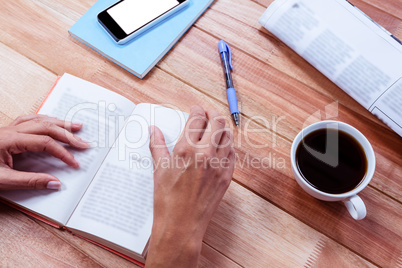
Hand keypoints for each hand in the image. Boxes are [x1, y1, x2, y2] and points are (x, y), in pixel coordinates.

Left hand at [0, 115, 88, 189]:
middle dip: (67, 135)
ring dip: (59, 123)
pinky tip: (52, 120)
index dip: (62, 152)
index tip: (73, 162)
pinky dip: (44, 119)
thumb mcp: (4, 180)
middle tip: (83, 143)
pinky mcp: (7, 132)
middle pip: (46, 127)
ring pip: (39, 121)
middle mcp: (11, 131)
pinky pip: (29, 120)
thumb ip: (30, 182)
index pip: (45, 143)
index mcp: (10, 140)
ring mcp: (8, 130)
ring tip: (76, 126)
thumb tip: (55, 183)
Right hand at [146, 106, 234, 266]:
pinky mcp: (226, 176)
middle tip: (207, 114)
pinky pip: (232, 154)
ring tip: (214, 128)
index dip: (197, 110)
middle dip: (212, 114)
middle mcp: (205, 154)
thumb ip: (157, 145)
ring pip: (228, 136)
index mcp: (186, 150)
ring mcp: (218, 165)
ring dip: (222, 128)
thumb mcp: (159, 169)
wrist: (181, 224)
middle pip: (217, 122)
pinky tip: (219, 148)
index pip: (196, 119)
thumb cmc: (167, 200)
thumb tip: (153, 130)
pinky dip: (227, 146)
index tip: (195, 109)